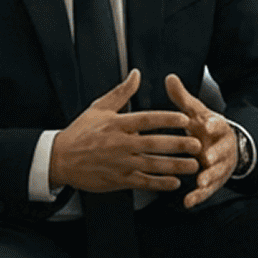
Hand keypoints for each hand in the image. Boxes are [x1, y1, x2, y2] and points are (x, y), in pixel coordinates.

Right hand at [52, 69, 198, 192]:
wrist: (60, 158)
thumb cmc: (80, 132)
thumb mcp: (99, 107)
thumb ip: (122, 92)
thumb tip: (136, 74)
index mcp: (117, 124)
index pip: (147, 119)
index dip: (167, 119)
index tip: (186, 118)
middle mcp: (120, 144)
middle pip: (154, 143)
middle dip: (178, 144)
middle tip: (197, 144)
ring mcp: (120, 163)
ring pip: (152, 165)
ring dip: (175, 166)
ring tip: (193, 165)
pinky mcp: (118, 180)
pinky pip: (143, 182)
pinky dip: (160, 183)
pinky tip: (174, 183)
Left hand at [165, 73, 239, 207]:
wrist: (225, 146)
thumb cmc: (206, 128)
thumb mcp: (196, 112)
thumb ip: (183, 98)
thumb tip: (169, 77)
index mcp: (218, 128)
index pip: (218, 124)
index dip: (214, 125)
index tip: (208, 125)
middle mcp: (222, 147)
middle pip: (221, 152)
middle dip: (215, 156)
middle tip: (207, 159)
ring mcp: (220, 165)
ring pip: (217, 173)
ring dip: (209, 178)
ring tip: (200, 184)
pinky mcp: (215, 181)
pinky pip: (208, 190)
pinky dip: (199, 196)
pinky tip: (188, 202)